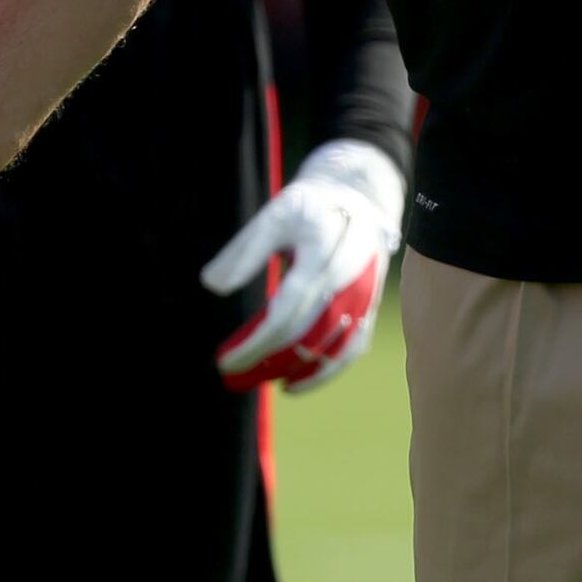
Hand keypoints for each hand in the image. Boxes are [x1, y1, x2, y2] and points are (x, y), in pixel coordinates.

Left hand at [199, 140, 405, 391]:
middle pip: (306, 337)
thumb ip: (245, 250)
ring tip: (255, 381)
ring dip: (291, 372)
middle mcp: (348, 280)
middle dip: (266, 362)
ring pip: (330, 350)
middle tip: (230, 376)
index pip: (286, 313)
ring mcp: (364, 297)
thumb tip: (212, 285)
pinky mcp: (369, 309)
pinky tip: (292, 384)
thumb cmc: (309, 207)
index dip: (255, 343)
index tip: (224, 360)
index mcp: (323, 253)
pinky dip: (323, 373)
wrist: (360, 197)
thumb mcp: (274, 215)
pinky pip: (349, 350)